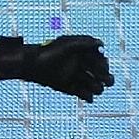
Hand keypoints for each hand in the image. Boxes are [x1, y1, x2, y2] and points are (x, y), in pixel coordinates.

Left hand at [0, 34, 114, 102]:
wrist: (31, 65)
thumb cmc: (48, 52)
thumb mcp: (66, 44)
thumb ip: (84, 42)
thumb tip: (102, 44)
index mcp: (83, 55)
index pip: (102, 61)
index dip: (104, 65)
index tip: (100, 67)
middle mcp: (82, 67)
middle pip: (103, 75)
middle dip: (107, 79)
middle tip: (103, 80)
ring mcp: (77, 78)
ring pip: (96, 86)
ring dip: (98, 88)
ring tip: (91, 87)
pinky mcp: (70, 88)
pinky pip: (85, 95)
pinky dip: (88, 96)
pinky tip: (85, 95)